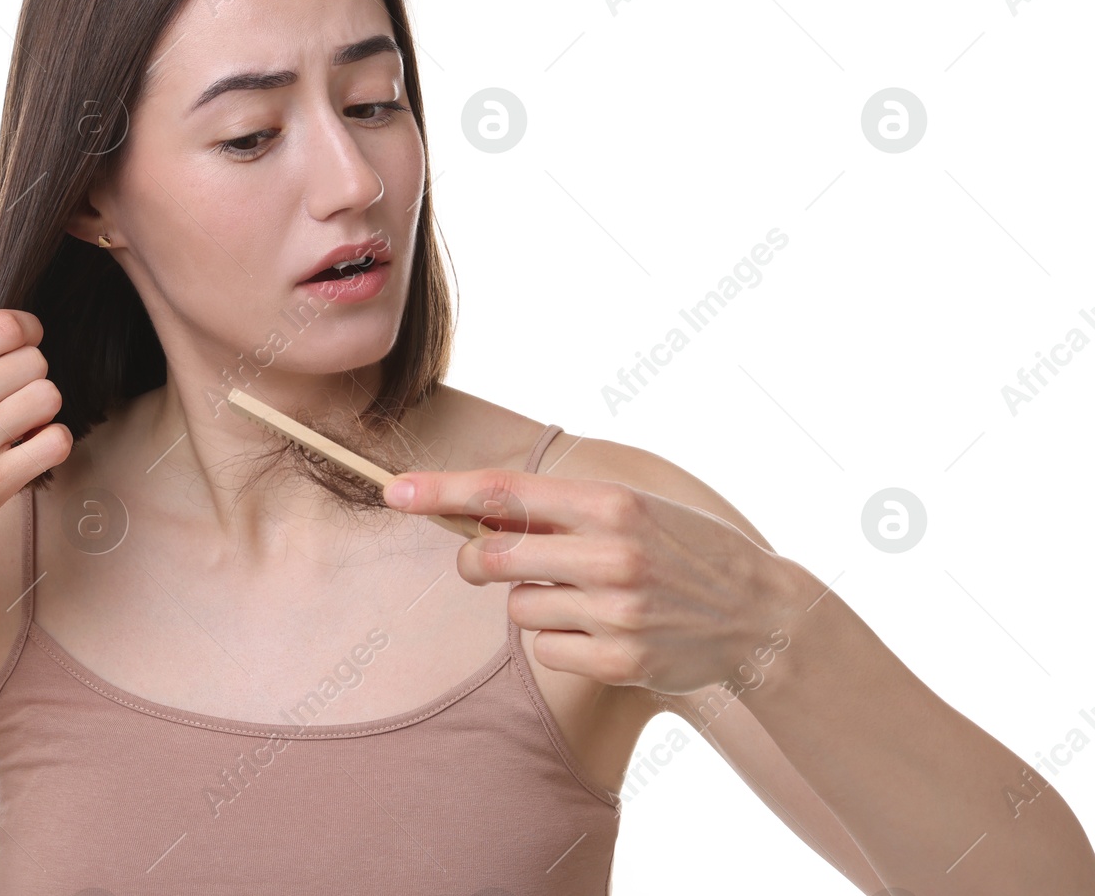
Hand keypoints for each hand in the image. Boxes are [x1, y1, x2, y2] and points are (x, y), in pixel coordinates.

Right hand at [0, 308, 71, 598]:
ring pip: (48, 396)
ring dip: (43, 413)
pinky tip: (29, 454)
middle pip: (34, 360)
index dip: (28, 334)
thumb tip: (9, 340)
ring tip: (20, 428)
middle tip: (12, 403)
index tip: (23, 351)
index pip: (5, 325)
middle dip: (31, 380)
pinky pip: (55, 442)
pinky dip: (52, 445)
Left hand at [382, 470, 799, 695]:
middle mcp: (611, 554)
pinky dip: (558, 640)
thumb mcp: (630, 506)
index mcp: (609, 503)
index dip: (440, 491)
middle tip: (487, 559)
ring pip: (517, 609)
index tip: (393, 490)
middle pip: (491, 557)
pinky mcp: (620, 662)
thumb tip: (475, 514)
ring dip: (532, 601)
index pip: (503, 492)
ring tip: (582, 594)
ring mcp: (616, 612)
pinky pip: (545, 649)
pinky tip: (599, 629)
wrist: (758, 611)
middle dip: (475, 560)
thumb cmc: (681, 547)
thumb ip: (558, 509)